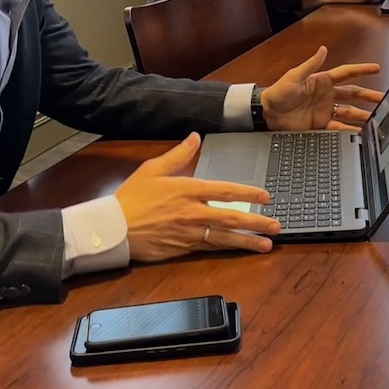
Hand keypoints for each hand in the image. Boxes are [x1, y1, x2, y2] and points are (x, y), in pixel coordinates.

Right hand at [116, 134, 281, 261]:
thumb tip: (195, 137)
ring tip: (267, 245)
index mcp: (188, 190)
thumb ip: (178, 154)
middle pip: (231, 218)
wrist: (112, 229)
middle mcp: (193, 212)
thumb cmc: (131, 198)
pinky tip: (239, 251)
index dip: (249, 193)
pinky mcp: (182, 249)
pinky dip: (227, 250)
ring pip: (224, 238)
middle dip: (257, 222)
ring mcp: (188, 233)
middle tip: (276, 226)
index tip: (266, 196)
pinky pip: (209, 249)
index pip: (226, 191)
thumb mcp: (153, 169)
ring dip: (247, 242)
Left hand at [261, 45, 383, 130]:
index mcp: (322, 81)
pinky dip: (350, 130)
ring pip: (349, 112)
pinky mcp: (320, 125)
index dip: (361, 70)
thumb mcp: (293, 77)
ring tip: (376, 118)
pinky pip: (339, 127)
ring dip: (362, 115)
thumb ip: (310, 65)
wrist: (266, 114)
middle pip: (353, 94)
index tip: (377, 68)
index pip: (346, 73)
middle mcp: (327, 95)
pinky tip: (360, 132)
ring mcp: (325, 110)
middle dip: (368, 96)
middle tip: (383, 99)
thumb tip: (323, 49)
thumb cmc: (277, 92)